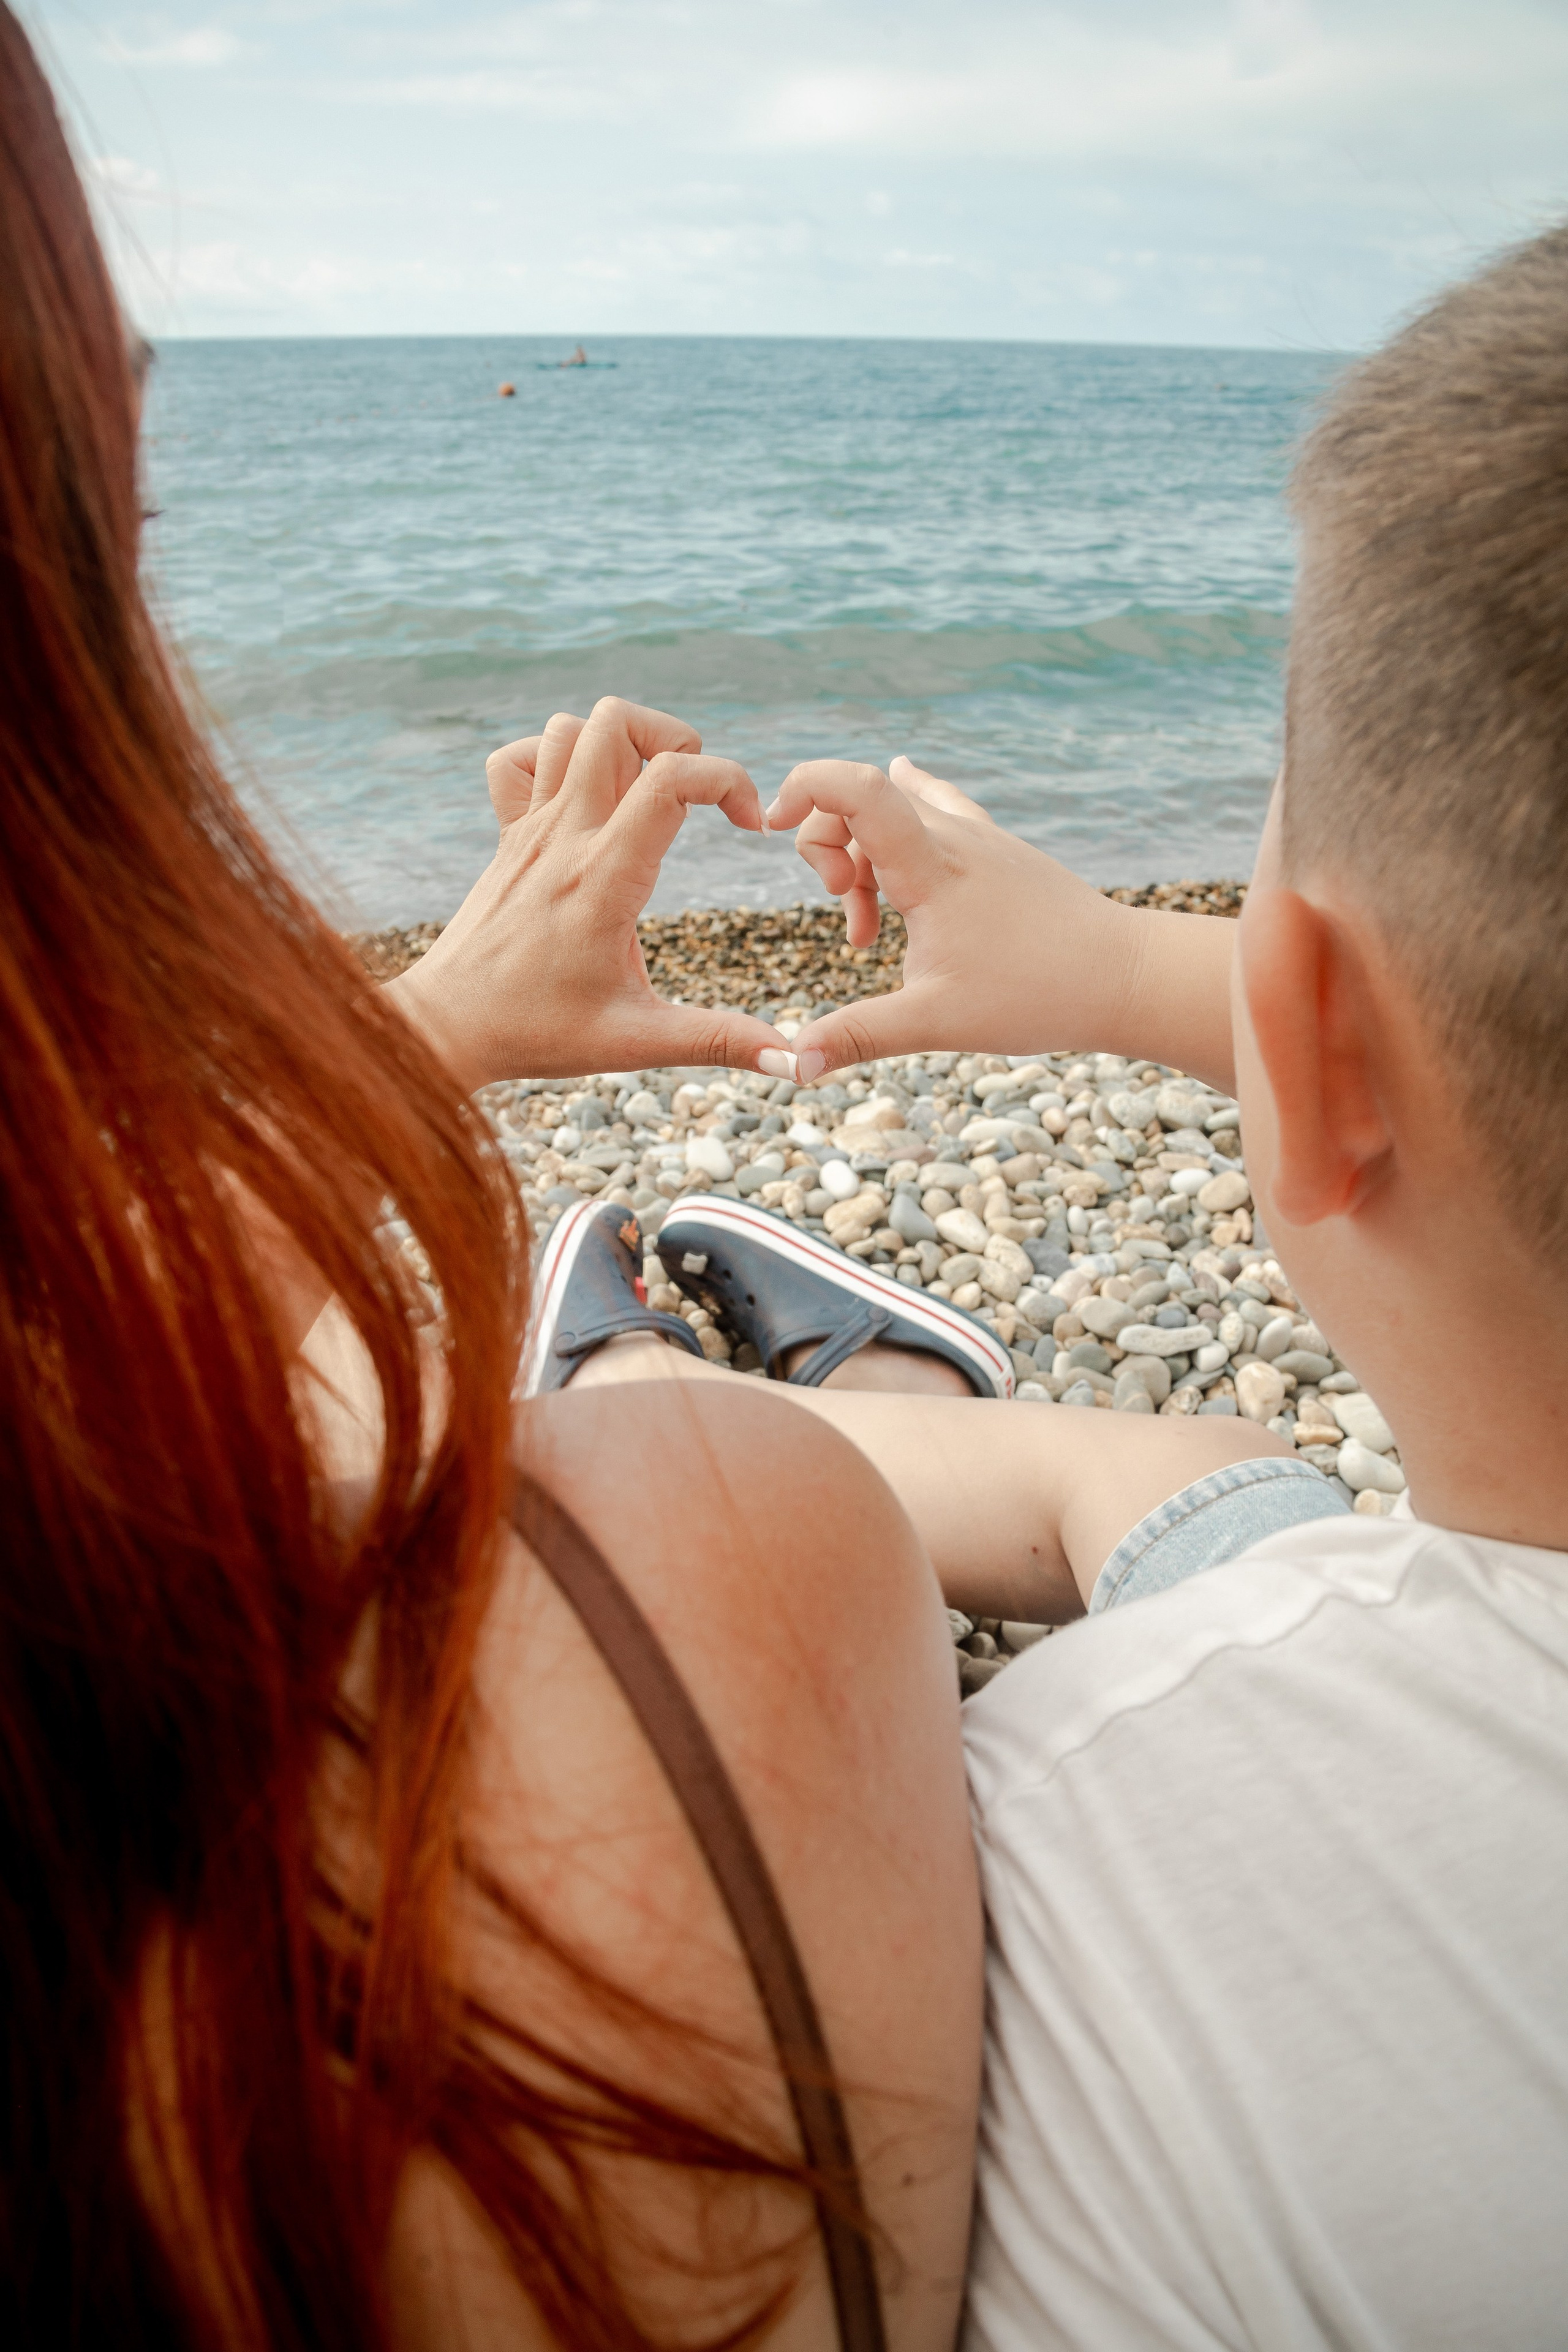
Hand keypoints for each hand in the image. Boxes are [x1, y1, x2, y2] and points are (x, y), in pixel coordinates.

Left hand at [388, 699, 792, 1088]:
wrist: (445, 1028)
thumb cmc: (538, 1033)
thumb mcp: (637, 1042)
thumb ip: (719, 1042)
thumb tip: (796, 1064)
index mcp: (604, 876)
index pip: (673, 777)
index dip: (729, 781)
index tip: (749, 827)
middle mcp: (565, 836)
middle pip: (617, 723)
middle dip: (675, 739)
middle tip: (694, 796)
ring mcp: (529, 829)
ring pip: (570, 729)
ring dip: (620, 744)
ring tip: (647, 796)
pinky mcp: (507, 837)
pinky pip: (519, 761)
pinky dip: (555, 760)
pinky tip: (584, 802)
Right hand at [765, 754, 1227, 1079]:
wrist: (1127, 978)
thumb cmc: (1039, 996)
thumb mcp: (936, 1023)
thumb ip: (856, 1036)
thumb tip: (790, 1066)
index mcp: (931, 866)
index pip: (855, 785)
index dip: (800, 787)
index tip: (770, 827)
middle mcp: (953, 836)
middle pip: (860, 798)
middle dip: (827, 851)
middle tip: (852, 923)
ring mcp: (979, 837)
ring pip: (896, 808)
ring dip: (866, 856)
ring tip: (879, 923)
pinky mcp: (998, 849)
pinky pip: (937, 806)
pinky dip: (904, 815)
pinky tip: (902, 790)